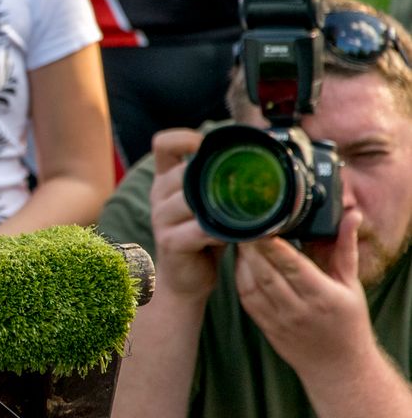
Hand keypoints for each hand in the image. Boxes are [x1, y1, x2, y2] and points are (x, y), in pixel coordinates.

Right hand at [150, 128, 227, 301]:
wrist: (184, 280)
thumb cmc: (200, 237)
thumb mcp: (205, 204)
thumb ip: (216, 183)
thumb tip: (258, 163)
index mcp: (165, 180)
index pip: (163, 143)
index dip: (185, 137)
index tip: (208, 146)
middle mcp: (159, 195)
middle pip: (182, 170)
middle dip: (213, 177)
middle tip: (242, 185)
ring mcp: (162, 219)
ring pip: (190, 198)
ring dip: (220, 205)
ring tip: (242, 213)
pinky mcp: (170, 242)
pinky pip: (199, 229)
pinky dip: (222, 231)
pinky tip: (233, 235)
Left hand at [235, 209, 372, 376]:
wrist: (338, 367)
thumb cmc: (348, 321)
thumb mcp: (351, 285)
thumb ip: (345, 249)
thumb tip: (352, 215)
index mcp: (323, 297)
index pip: (293, 266)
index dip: (274, 245)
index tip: (262, 223)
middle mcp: (299, 310)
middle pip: (267, 274)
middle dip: (251, 247)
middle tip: (242, 222)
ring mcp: (279, 321)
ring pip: (251, 286)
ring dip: (241, 260)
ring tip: (238, 236)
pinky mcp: (265, 327)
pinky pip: (246, 299)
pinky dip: (239, 277)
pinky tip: (239, 260)